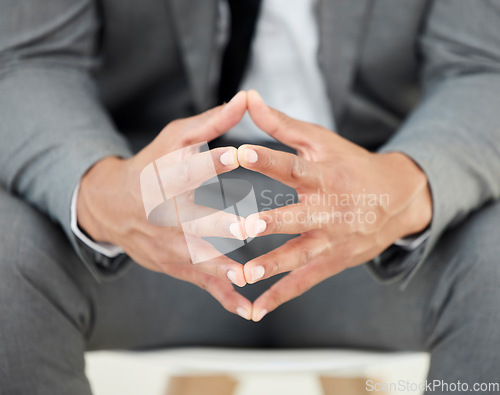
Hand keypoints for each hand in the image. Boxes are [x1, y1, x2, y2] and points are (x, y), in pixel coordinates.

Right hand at [77, 91, 252, 319]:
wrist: (112, 205)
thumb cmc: (152, 166)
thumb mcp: (176, 138)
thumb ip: (213, 122)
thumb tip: (245, 99)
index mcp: (165, 177)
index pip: (187, 167)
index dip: (210, 161)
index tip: (235, 155)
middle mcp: (164, 213)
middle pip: (190, 220)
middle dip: (217, 225)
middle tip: (245, 228)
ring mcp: (168, 243)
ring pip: (197, 258)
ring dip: (222, 268)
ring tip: (248, 277)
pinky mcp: (176, 264)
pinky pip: (202, 282)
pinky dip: (223, 296)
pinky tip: (247, 309)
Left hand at [237, 90, 431, 320]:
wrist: (397, 198)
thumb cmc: (350, 164)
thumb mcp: (320, 141)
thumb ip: (281, 124)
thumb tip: (249, 97)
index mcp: (324, 175)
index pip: (292, 166)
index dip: (266, 159)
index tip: (238, 153)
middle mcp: (328, 209)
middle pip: (297, 216)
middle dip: (271, 222)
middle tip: (243, 226)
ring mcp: (331, 239)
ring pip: (299, 254)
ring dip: (272, 265)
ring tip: (242, 275)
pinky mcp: (332, 261)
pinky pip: (304, 281)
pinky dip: (281, 295)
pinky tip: (256, 308)